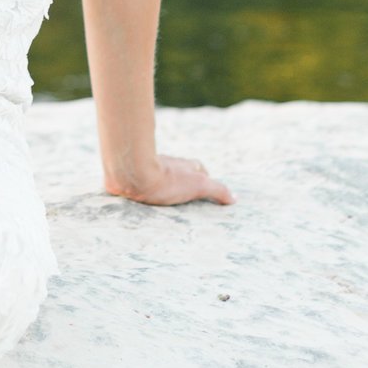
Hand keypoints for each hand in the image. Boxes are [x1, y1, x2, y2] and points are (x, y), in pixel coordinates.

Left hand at [104, 154, 232, 206]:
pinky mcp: (133, 176)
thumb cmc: (166, 180)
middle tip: (186, 199)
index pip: (200, 171)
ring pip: (160, 177)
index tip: (206, 192)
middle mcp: (169, 164)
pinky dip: (145, 190)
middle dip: (183, 183)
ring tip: (164, 204)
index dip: (204, 179)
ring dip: (162, 187)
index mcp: (186, 165)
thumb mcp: (199, 186)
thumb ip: (218, 190)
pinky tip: (143, 201)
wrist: (132, 173)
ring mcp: (150, 168)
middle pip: (180, 173)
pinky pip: (141, 183)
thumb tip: (235, 198)